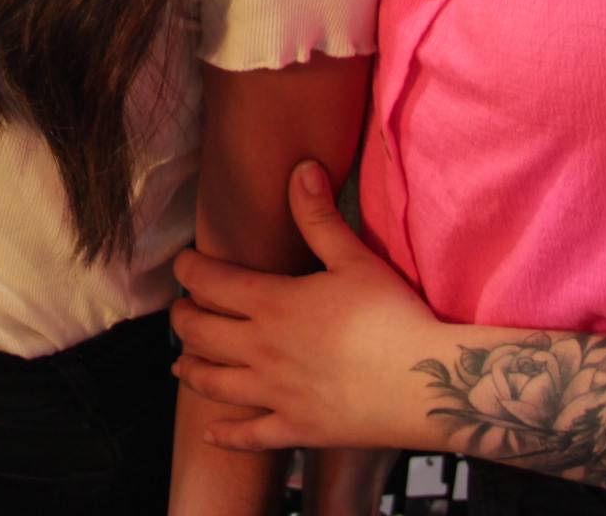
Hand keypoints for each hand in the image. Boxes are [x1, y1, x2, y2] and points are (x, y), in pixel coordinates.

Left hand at [169, 162, 442, 452]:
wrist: (425, 383)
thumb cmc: (393, 318)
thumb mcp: (355, 259)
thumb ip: (319, 216)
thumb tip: (300, 168)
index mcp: (273, 304)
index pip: (210, 283)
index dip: (189, 270)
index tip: (182, 263)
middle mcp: (262, 350)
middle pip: (201, 333)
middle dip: (183, 318)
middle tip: (180, 311)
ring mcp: (275, 394)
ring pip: (214, 384)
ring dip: (192, 370)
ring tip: (180, 364)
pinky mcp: (296, 429)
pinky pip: (250, 437)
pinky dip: (226, 436)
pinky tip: (212, 435)